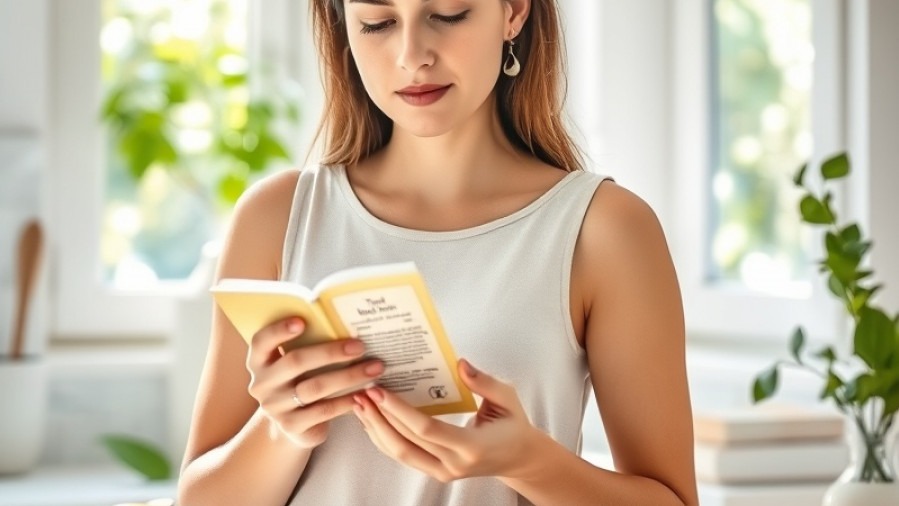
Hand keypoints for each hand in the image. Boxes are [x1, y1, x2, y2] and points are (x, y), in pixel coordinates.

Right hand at [246, 317, 384, 447]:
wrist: (294, 426)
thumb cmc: (300, 382)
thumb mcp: (296, 364)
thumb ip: (307, 346)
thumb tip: (345, 324)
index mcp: (259, 361)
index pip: (262, 341)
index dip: (279, 330)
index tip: (302, 321)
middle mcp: (262, 384)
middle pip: (295, 362)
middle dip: (331, 352)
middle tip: (360, 346)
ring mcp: (275, 407)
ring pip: (314, 387)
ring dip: (348, 376)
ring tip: (374, 368)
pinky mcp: (291, 426)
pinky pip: (323, 410)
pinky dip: (346, 400)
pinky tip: (364, 392)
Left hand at [353, 359, 541, 481]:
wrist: (518, 458)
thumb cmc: (513, 424)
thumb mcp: (507, 398)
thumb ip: (483, 382)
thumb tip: (459, 363)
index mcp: (472, 446)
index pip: (427, 429)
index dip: (399, 411)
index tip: (379, 391)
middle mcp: (453, 464)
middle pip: (406, 443)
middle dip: (379, 417)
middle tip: (361, 392)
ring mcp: (443, 472)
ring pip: (399, 453)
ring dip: (376, 429)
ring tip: (359, 404)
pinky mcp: (435, 472)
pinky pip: (404, 456)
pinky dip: (384, 439)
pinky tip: (372, 420)